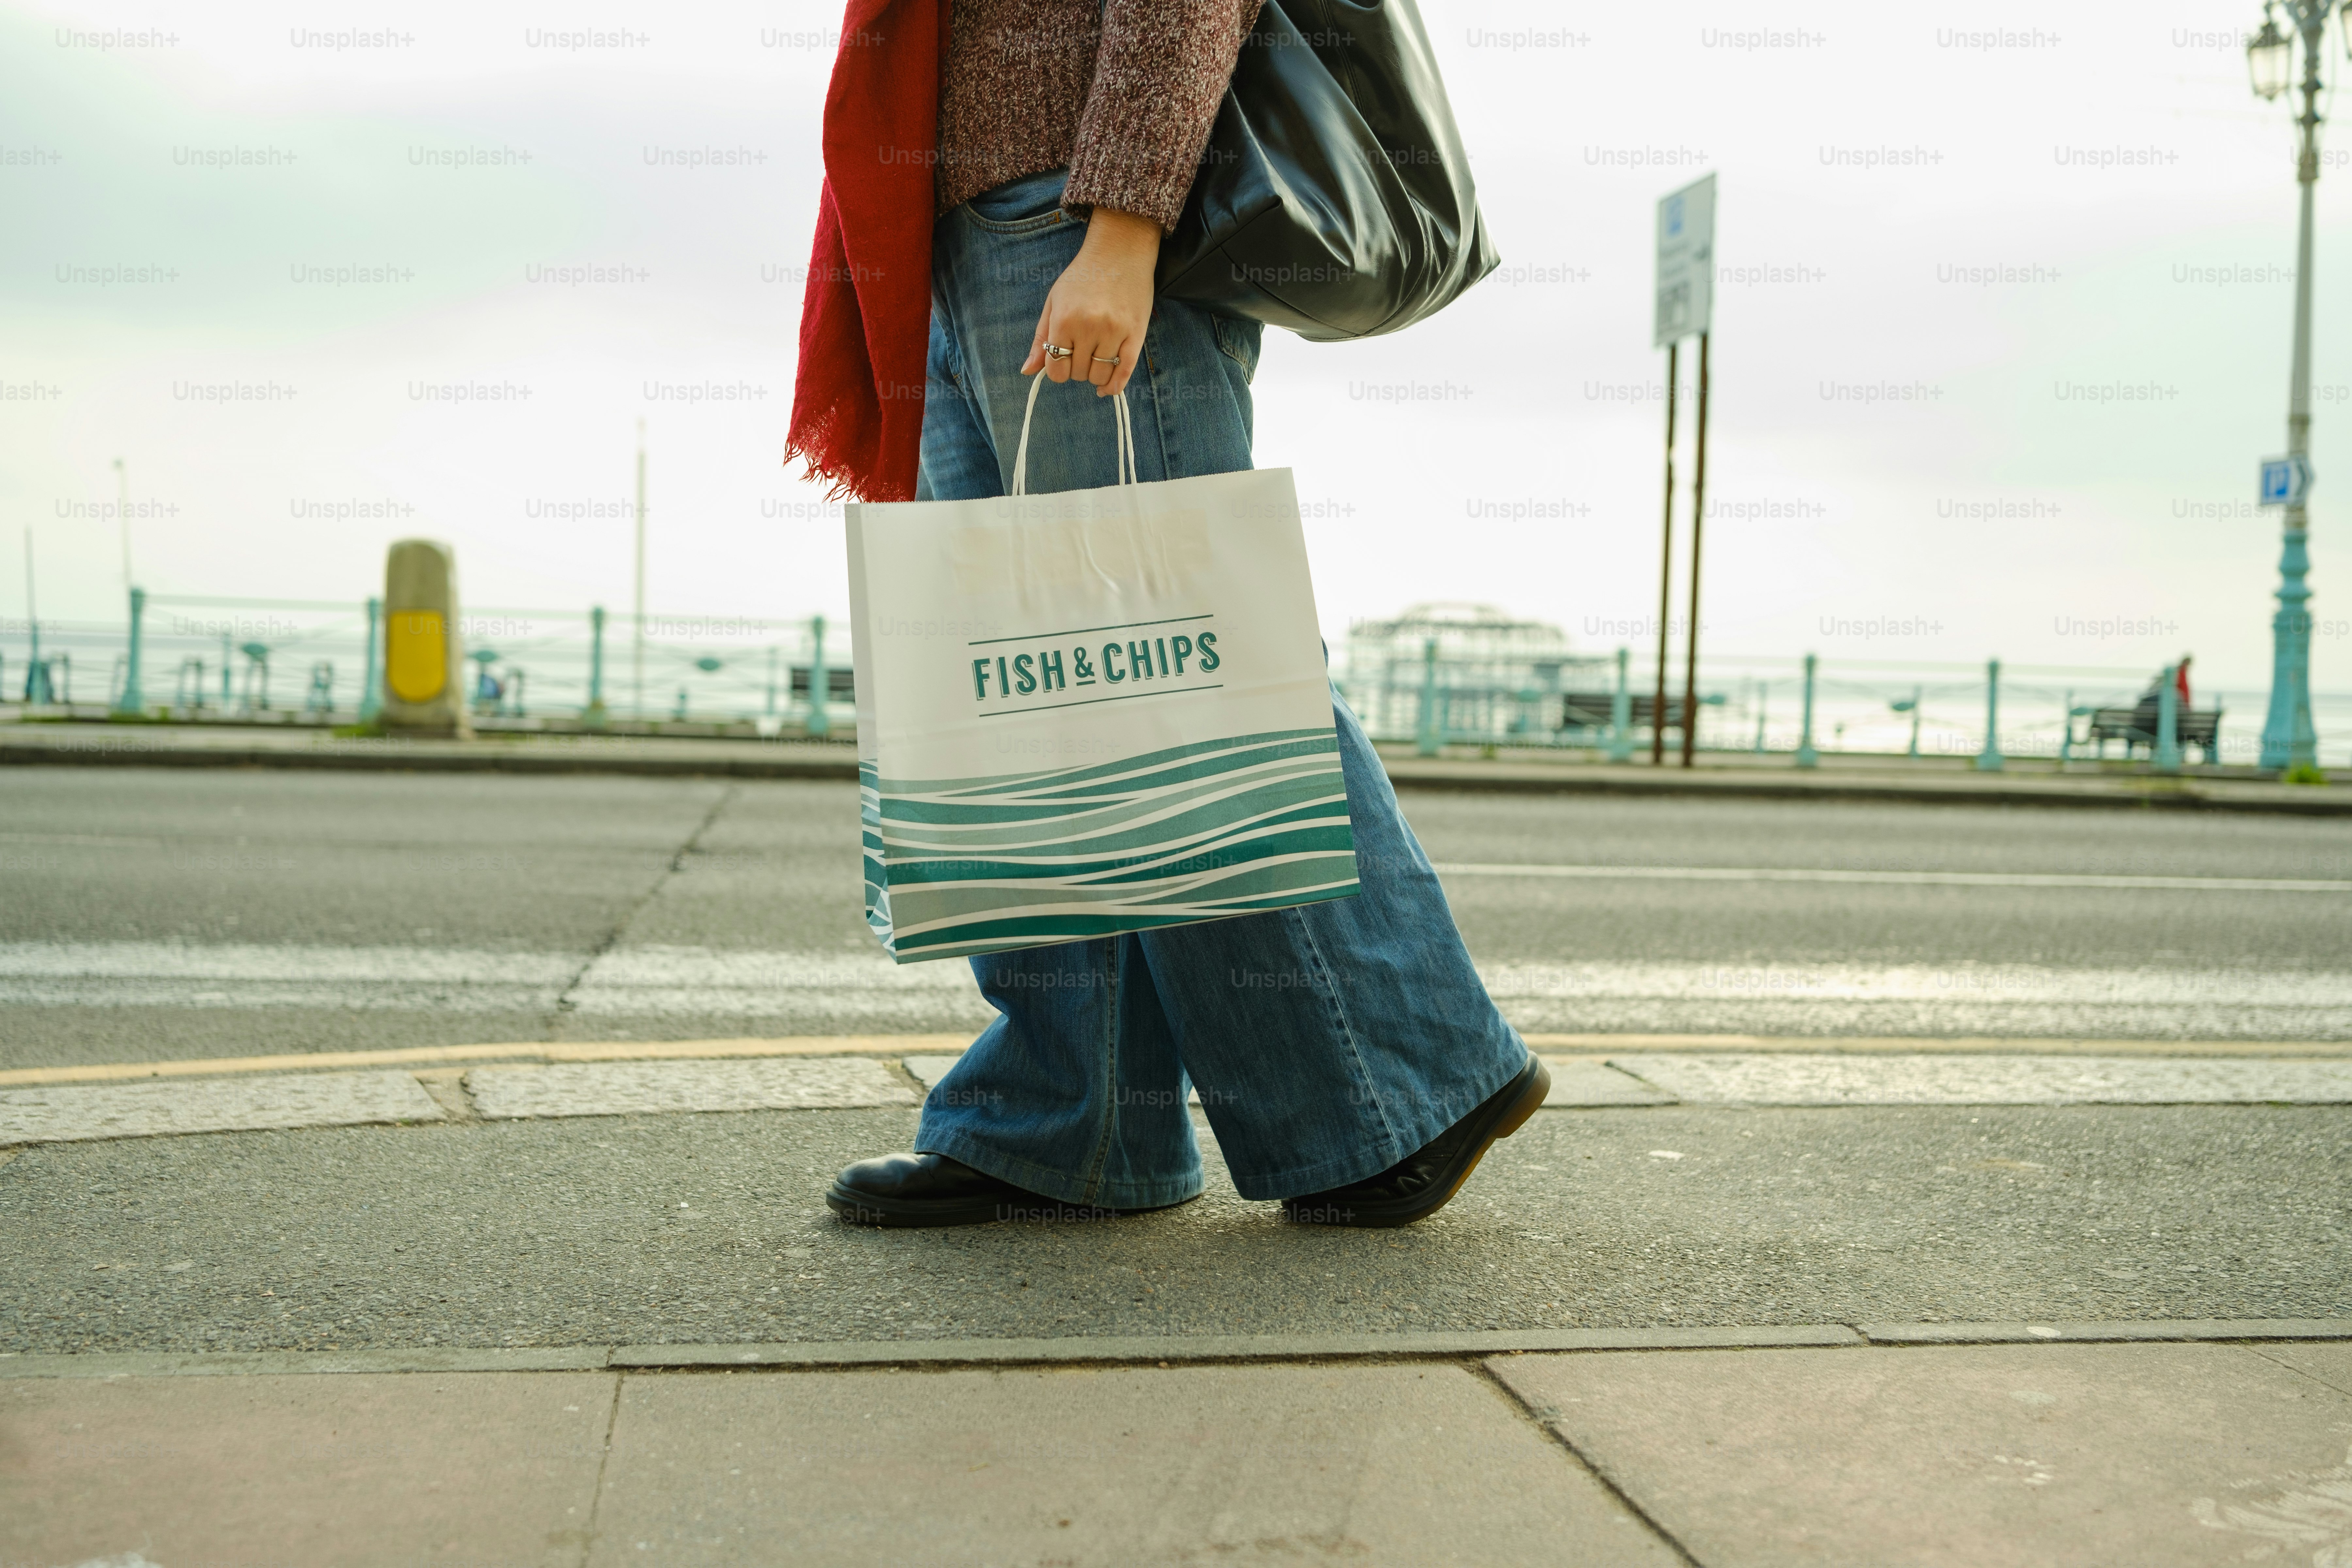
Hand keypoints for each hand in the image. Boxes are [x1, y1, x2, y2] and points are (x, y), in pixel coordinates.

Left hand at [1022, 206, 1159, 397]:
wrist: (1120, 251)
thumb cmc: (1082, 276)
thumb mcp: (1054, 302)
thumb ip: (1041, 338)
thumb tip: (1027, 371)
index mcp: (1065, 319)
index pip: (1056, 369)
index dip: (1057, 370)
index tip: (1062, 361)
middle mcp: (1089, 327)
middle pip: (1078, 374)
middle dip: (1076, 368)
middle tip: (1081, 351)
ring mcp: (1115, 331)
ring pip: (1101, 375)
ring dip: (1095, 375)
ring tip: (1095, 358)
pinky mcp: (1136, 333)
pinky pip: (1125, 371)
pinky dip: (1115, 386)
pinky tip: (1107, 388)